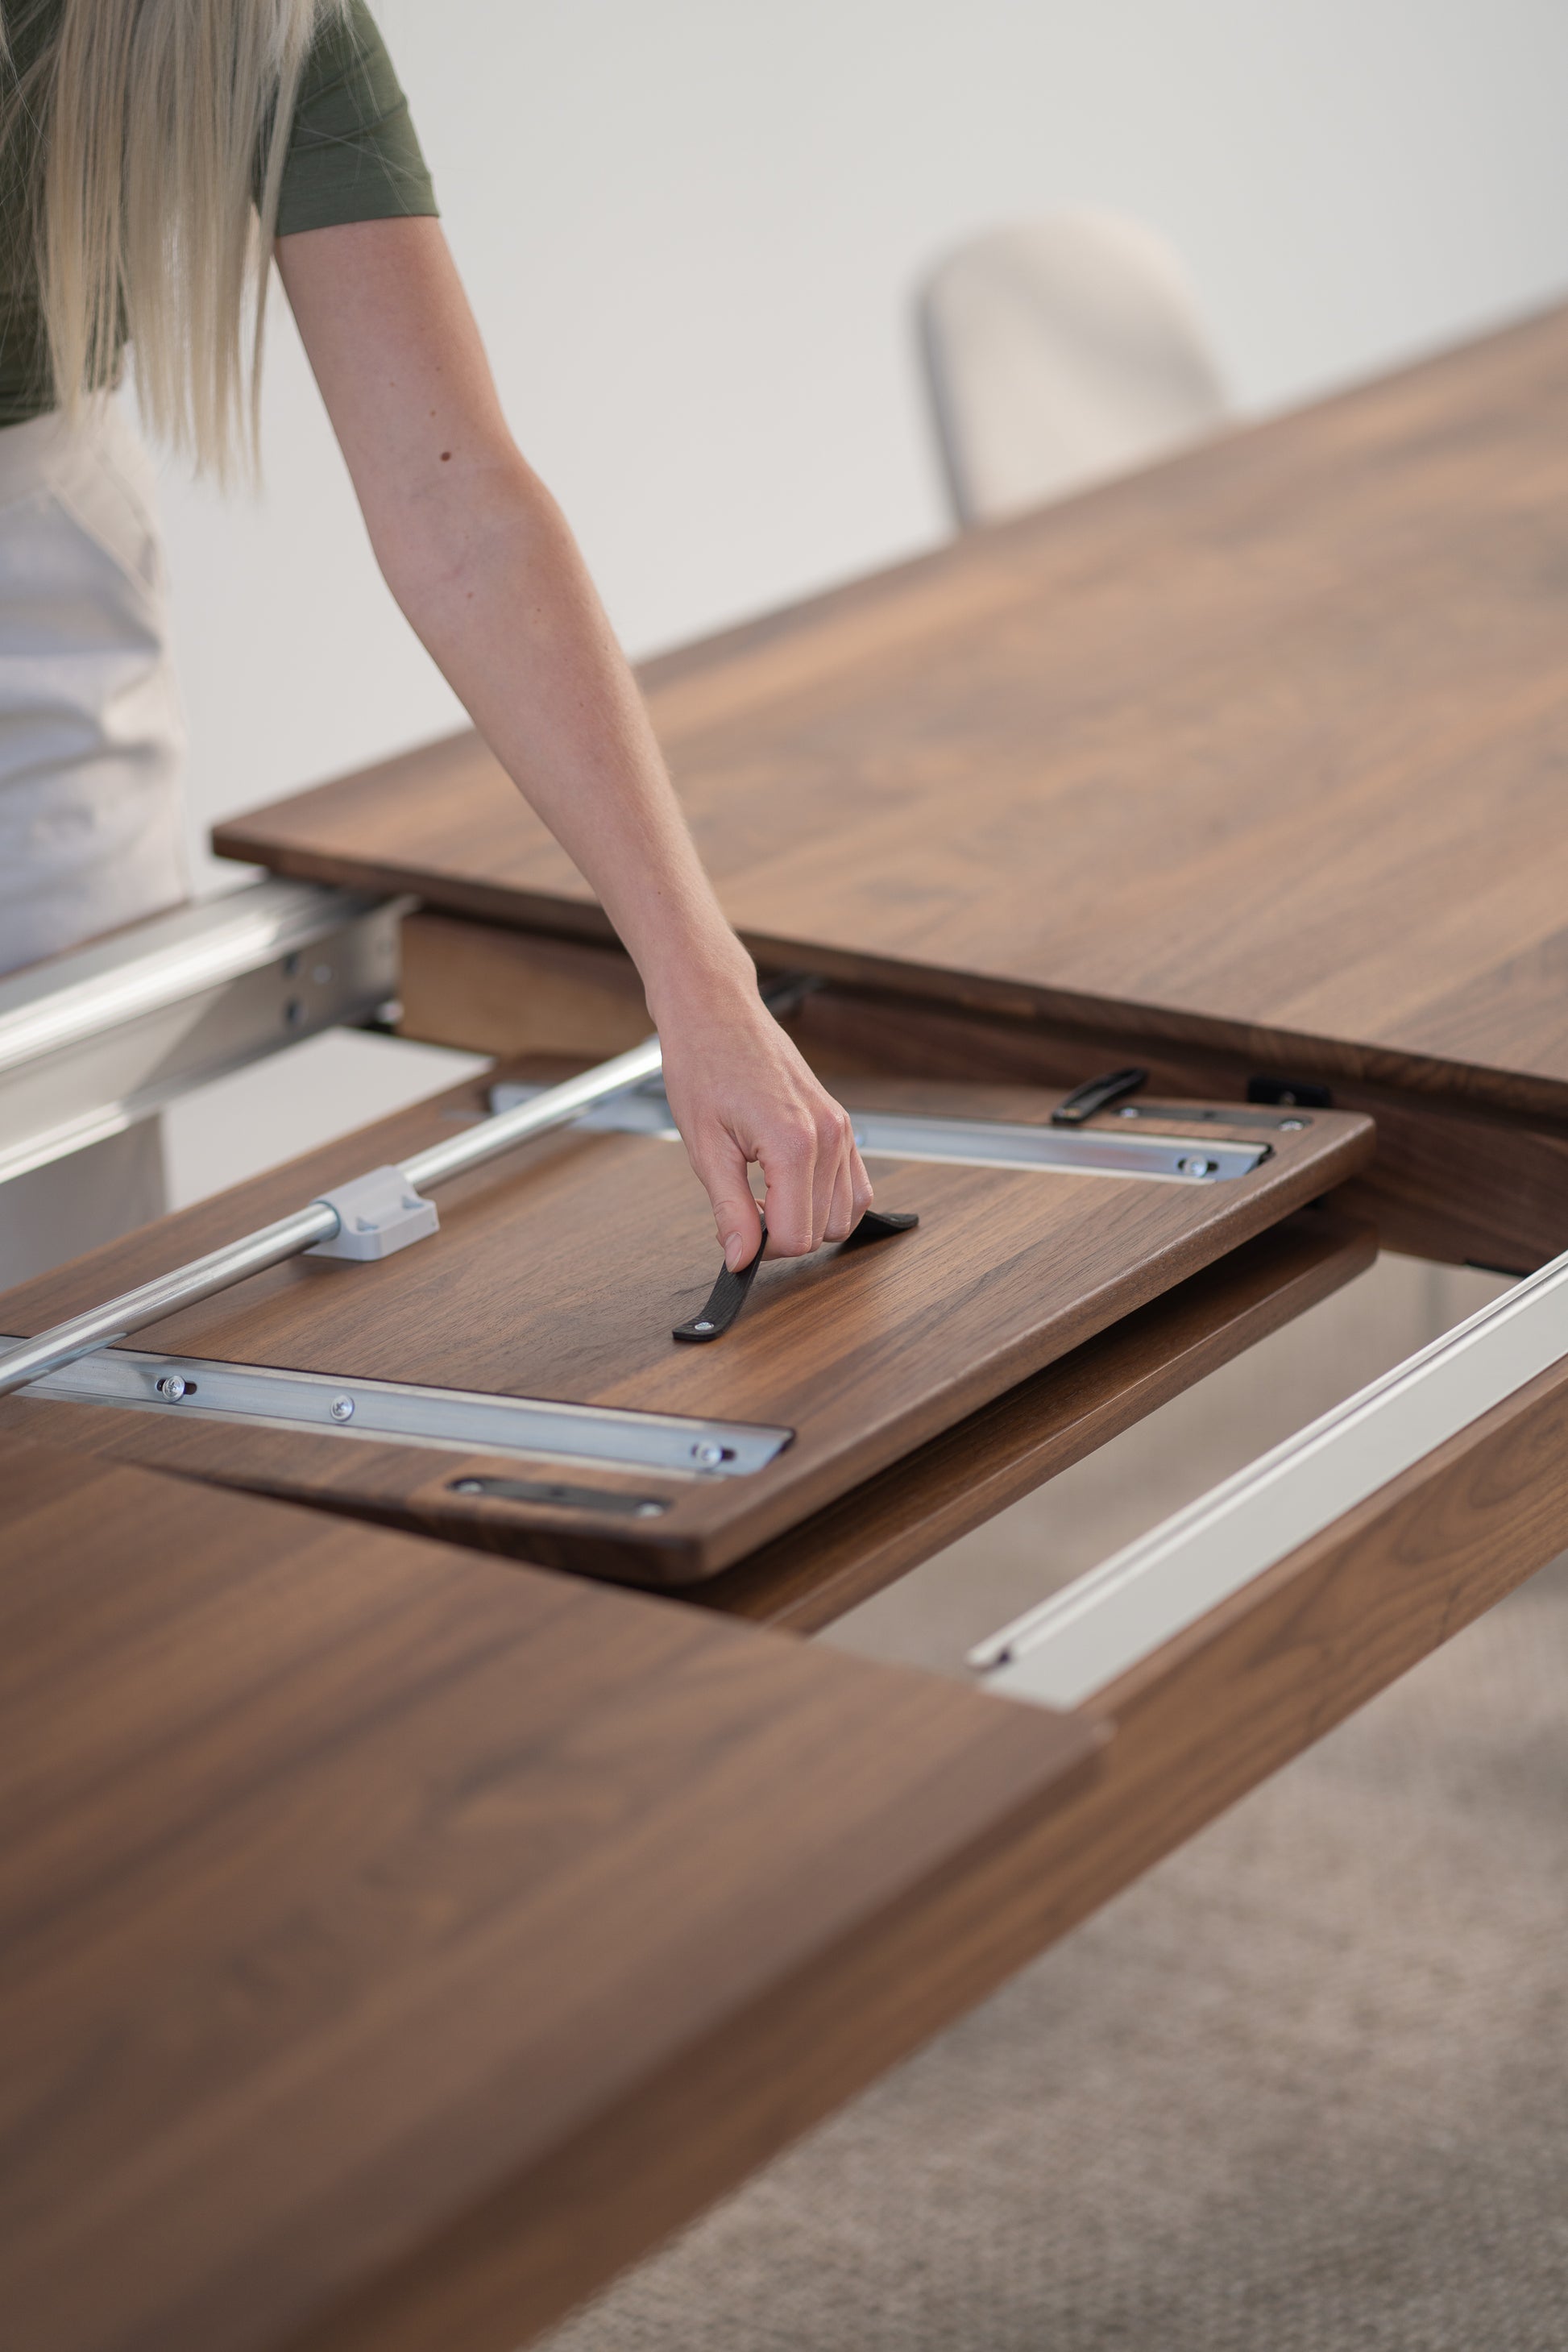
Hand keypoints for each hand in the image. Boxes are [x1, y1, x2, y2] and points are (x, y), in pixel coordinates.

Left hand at [655, 976, 873, 1270]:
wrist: (717, 1012)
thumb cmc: (703, 1066)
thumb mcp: (705, 1148)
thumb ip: (729, 1209)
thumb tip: (740, 1258)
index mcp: (794, 1144)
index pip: (795, 1237)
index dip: (760, 1249)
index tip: (734, 1231)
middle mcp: (830, 1137)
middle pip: (821, 1231)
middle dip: (781, 1235)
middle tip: (741, 1211)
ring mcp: (842, 1129)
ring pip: (844, 1216)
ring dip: (806, 1221)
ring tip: (764, 1198)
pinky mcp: (842, 1124)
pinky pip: (854, 1186)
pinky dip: (828, 1201)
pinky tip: (789, 1188)